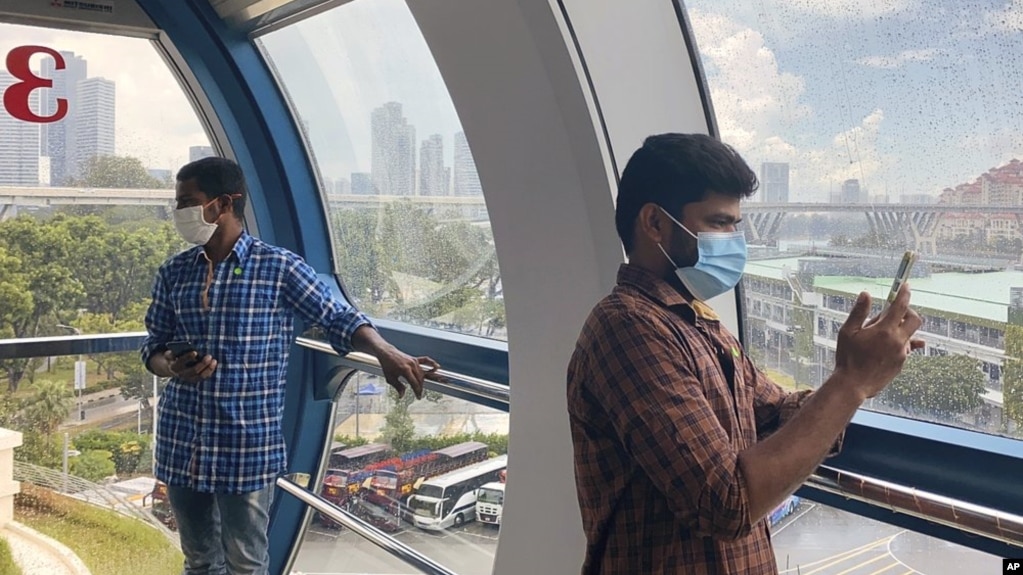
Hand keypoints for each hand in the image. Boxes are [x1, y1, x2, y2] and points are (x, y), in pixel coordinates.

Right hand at [165, 350, 217, 383]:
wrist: (171, 369)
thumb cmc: (173, 357)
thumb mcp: (170, 354)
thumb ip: (172, 353)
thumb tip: (180, 351)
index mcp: (174, 366)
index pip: (181, 362)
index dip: (188, 357)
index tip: (195, 352)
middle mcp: (181, 374)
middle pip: (194, 370)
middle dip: (203, 363)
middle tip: (209, 356)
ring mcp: (188, 378)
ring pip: (200, 375)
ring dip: (209, 368)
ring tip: (214, 360)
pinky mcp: (194, 380)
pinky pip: (203, 377)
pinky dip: (209, 371)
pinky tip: (214, 364)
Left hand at [376, 345, 439, 399]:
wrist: (387, 353)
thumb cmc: (387, 365)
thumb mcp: (390, 378)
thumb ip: (398, 387)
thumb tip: (402, 395)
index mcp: (405, 370)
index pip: (414, 383)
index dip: (417, 391)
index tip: (418, 397)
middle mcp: (411, 365)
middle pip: (420, 379)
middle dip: (420, 387)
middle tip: (419, 394)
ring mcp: (414, 361)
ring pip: (422, 373)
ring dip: (422, 381)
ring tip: (421, 387)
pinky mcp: (415, 359)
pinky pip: (425, 360)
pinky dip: (432, 363)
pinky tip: (437, 367)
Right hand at [833, 282, 922, 399]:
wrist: (854, 385)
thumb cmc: (847, 358)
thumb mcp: (848, 332)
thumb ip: (859, 312)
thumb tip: (865, 294)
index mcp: (884, 330)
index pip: (900, 306)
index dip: (904, 294)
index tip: (906, 286)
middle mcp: (897, 341)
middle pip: (915, 320)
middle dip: (908, 312)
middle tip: (896, 311)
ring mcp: (901, 353)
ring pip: (909, 335)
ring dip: (899, 329)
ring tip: (881, 334)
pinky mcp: (901, 363)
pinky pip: (906, 348)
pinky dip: (899, 343)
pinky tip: (892, 345)